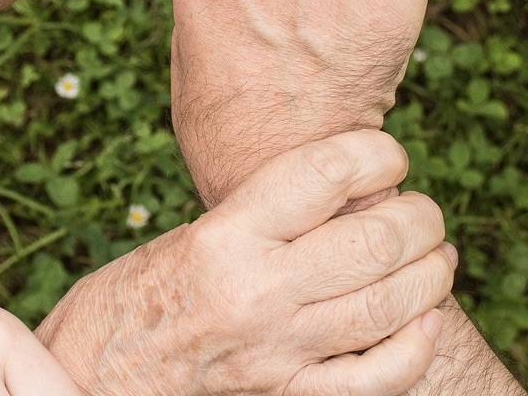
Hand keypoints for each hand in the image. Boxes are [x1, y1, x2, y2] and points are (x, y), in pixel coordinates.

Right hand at [37, 131, 455, 395]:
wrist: (92, 381)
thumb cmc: (128, 302)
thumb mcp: (184, 239)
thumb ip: (257, 219)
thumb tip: (339, 196)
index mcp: (222, 238)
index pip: (326, 174)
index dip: (377, 154)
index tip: (388, 155)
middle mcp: (255, 292)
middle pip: (374, 240)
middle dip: (420, 218)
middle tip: (423, 211)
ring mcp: (277, 353)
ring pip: (391, 305)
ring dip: (431, 274)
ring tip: (436, 256)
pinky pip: (379, 377)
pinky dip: (417, 345)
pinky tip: (423, 321)